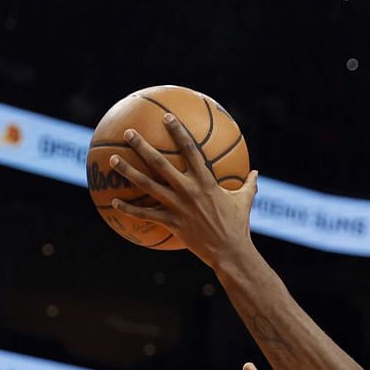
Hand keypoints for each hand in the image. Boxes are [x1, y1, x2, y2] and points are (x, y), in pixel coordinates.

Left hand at [107, 115, 257, 268]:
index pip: (190, 150)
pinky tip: (114, 202)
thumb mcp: (245, 202)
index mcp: (206, 182)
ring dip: (128, 171)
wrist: (230, 253)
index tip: (167, 117)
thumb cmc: (238, 226)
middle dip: (142, 146)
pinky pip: (145, 215)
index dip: (178, 132)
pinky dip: (129, 209)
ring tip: (113, 159)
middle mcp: (188, 191)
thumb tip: (256, 173)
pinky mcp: (171, 223)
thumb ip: (248, 185)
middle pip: (160, 164)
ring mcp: (178, 207)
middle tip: (129, 133)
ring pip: (147, 185)